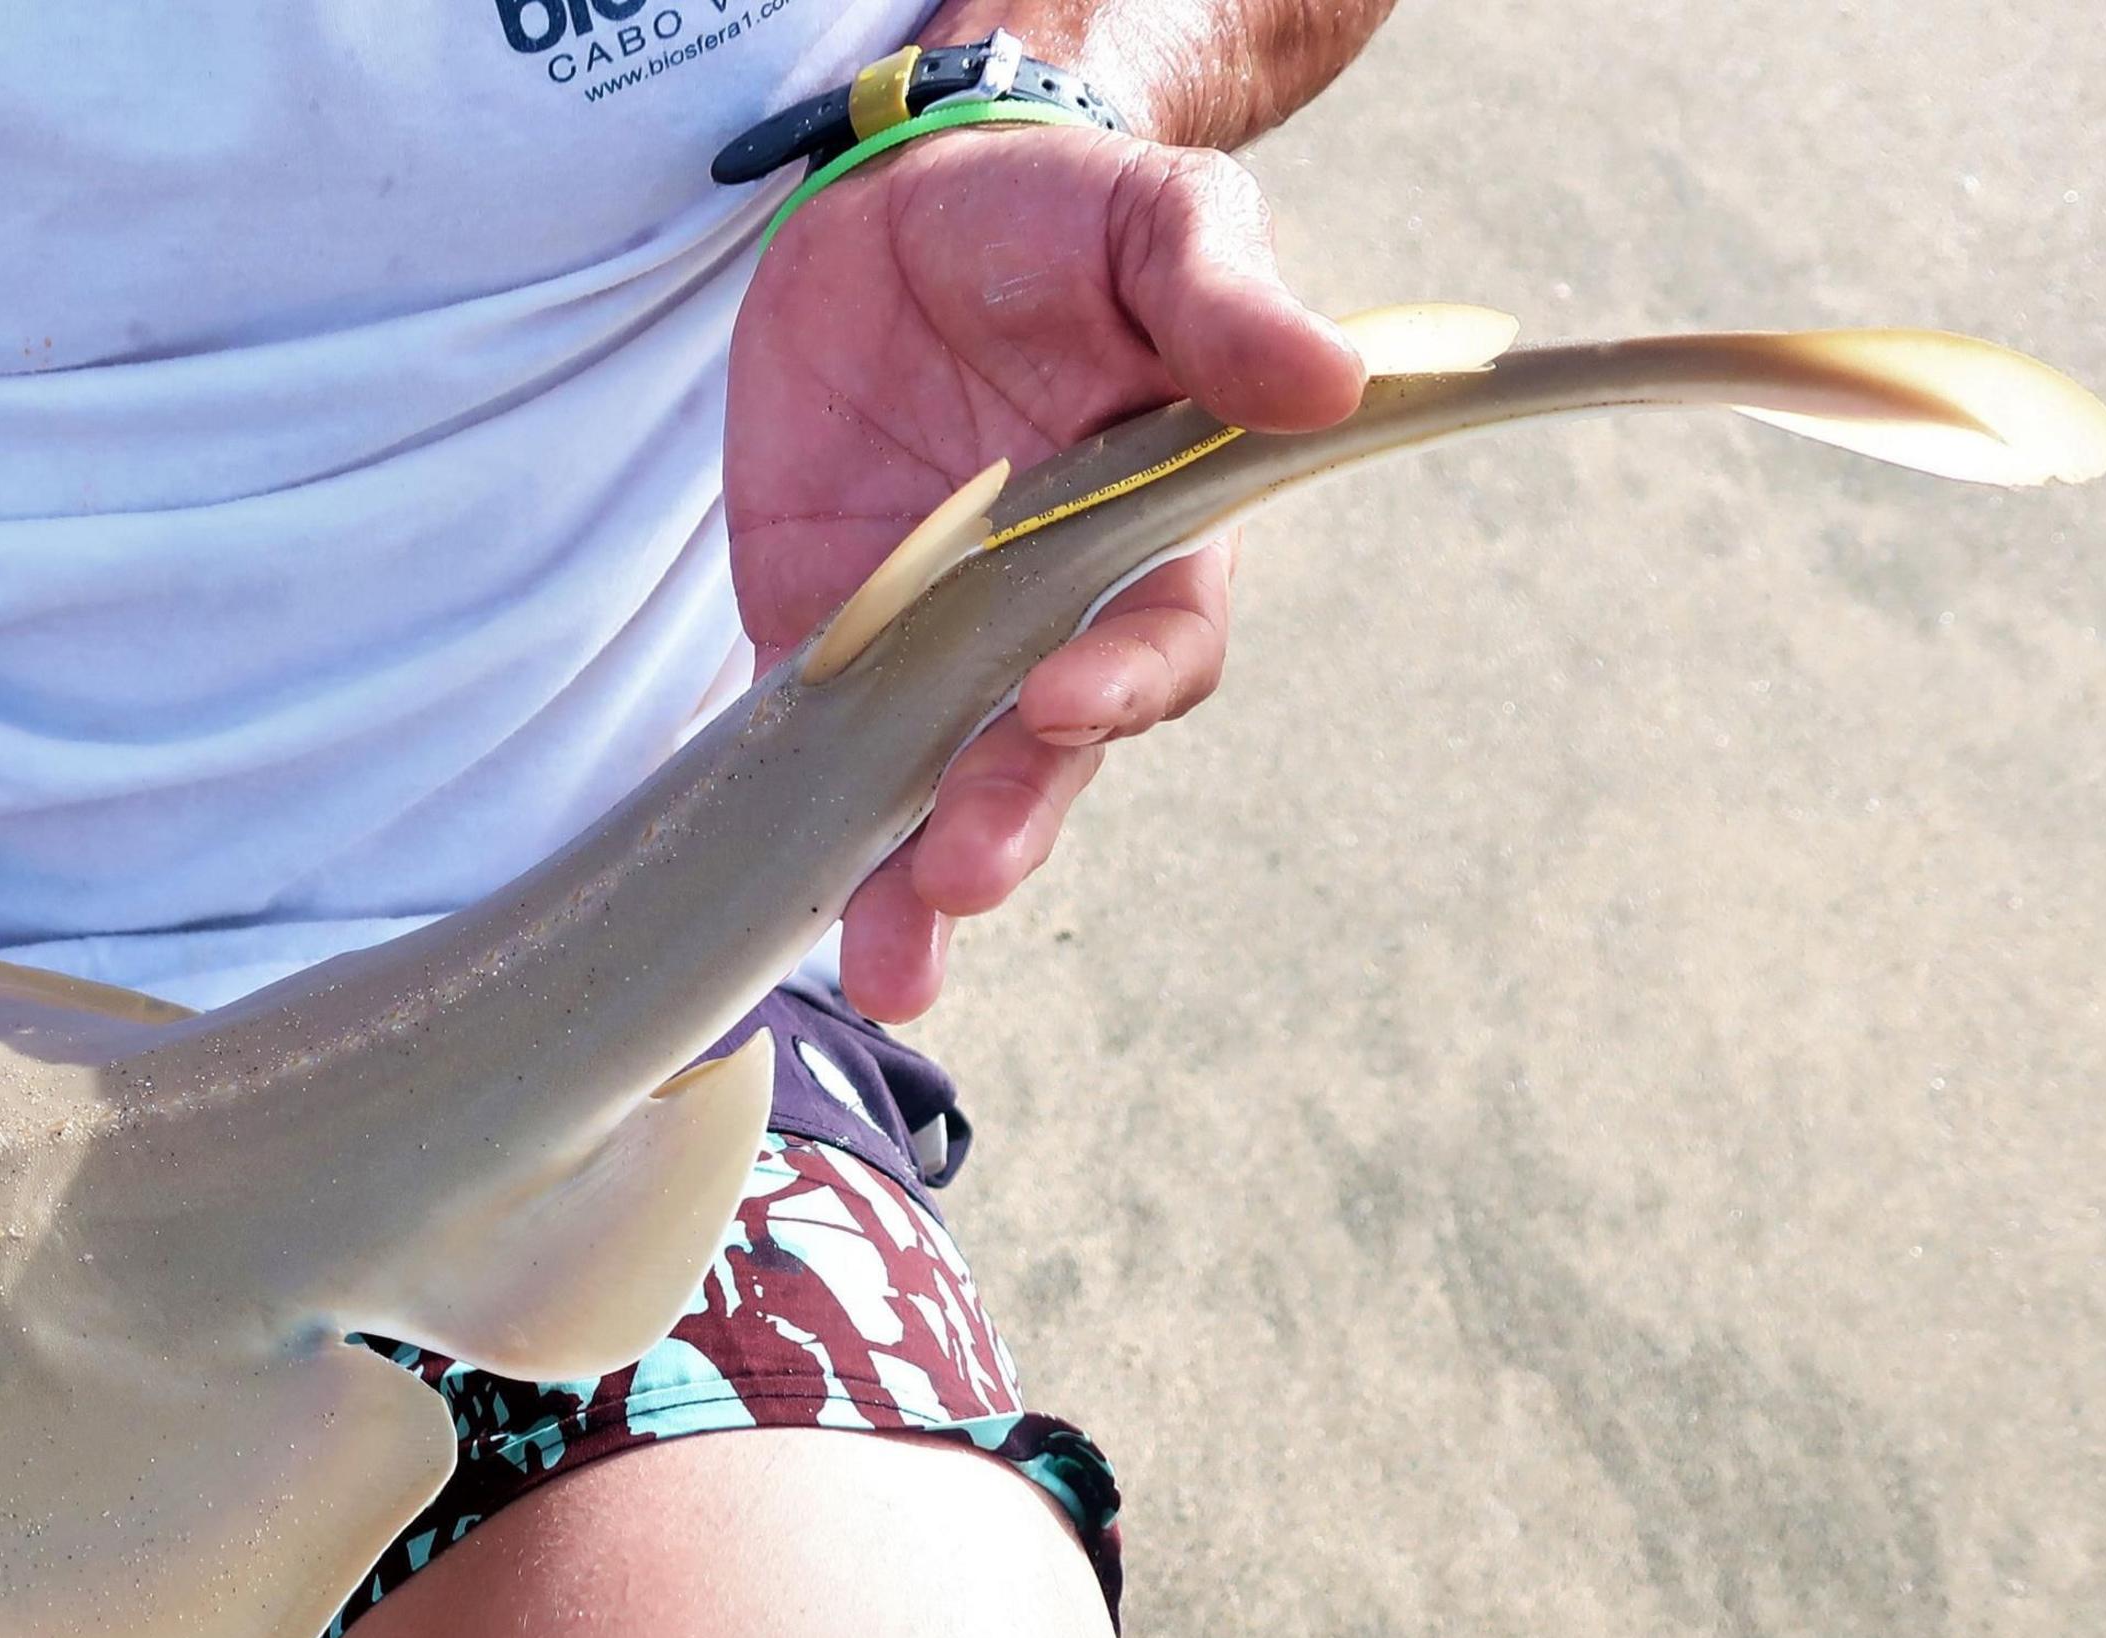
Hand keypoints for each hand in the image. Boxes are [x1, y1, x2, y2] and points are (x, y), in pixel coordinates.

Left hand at [726, 122, 1366, 1019]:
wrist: (907, 201)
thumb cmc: (1061, 217)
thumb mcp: (1149, 220)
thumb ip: (1221, 296)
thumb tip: (1328, 379)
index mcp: (1157, 535)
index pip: (1160, 642)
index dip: (1123, 680)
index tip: (1066, 696)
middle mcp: (1055, 619)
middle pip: (1048, 754)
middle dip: (1007, 820)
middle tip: (960, 879)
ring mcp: (939, 646)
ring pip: (937, 789)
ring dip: (912, 883)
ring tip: (888, 967)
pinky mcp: (826, 642)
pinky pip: (814, 750)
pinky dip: (797, 827)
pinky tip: (777, 896)